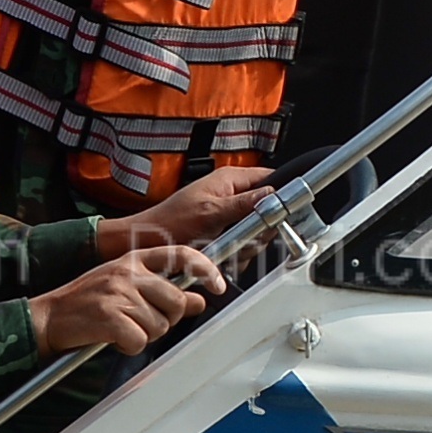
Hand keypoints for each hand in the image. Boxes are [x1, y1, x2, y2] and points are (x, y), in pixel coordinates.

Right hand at [30, 240, 222, 358]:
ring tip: (122, 328)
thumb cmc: (88, 302)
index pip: (180, 254)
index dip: (205, 269)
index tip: (217, 286)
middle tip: (142, 322)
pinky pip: (139, 340)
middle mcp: (127, 272)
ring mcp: (117, 294)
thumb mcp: (126, 287)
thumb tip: (198, 300)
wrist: (49, 316)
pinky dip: (129, 347)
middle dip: (166, 319)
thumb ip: (163, 291)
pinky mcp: (109, 317)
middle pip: (175, 300)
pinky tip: (114, 339)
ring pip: (159, 325)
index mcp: (133, 259)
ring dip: (144, 335)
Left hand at [113, 166, 273, 255]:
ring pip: (255, 230)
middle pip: (266, 210)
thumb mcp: (211, 212)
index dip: (280, 193)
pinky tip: (222, 255)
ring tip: (226, 247)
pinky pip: (242, 242)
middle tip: (244, 238)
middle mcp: (230, 194)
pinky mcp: (222, 230)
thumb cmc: (170, 223)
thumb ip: (244, 203)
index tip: (284, 212)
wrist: (147, 240)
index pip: (269, 177)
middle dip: (259, 230)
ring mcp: (227, 212)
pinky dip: (235, 252)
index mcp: (229, 180)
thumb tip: (272, 195)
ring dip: (246, 244)